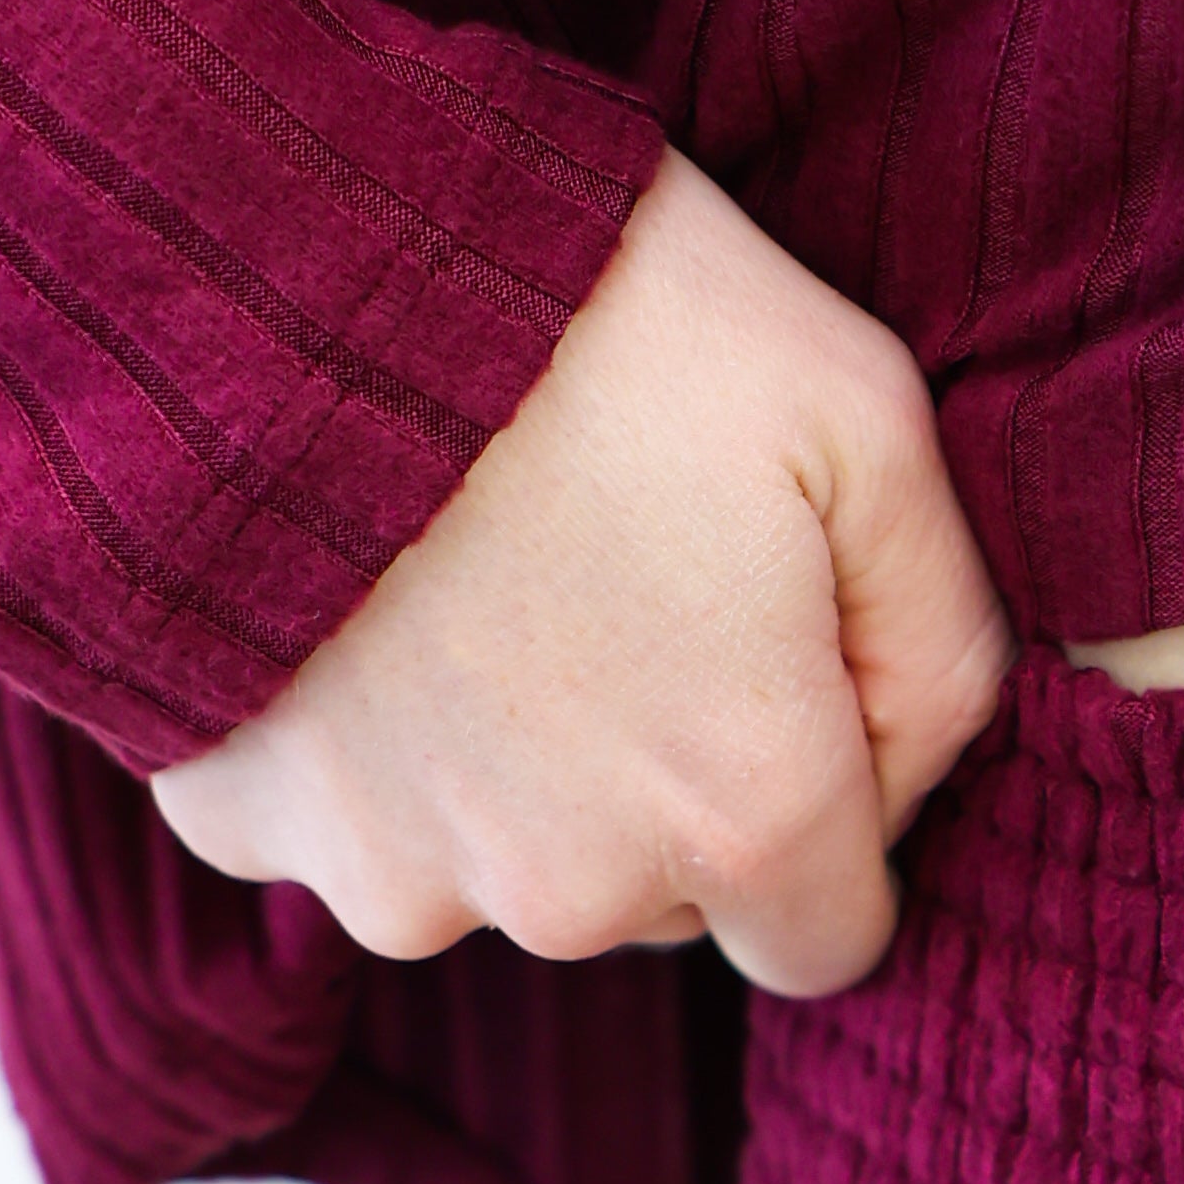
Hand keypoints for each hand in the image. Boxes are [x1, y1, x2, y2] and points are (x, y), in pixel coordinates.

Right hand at [152, 145, 1012, 990]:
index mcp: (742, 813)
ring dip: (508, 768)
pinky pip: (340, 820)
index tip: (773, 677)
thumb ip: (944, 638)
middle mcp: (568, 895)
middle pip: (656, 901)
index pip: (825, 936)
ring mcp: (389, 872)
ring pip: (496, 870)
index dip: (821, 811)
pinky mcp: (239, 825)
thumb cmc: (610, 312)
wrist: (296, 248)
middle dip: (660, 780)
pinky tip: (364, 591)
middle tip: (619, 575)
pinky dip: (358, 738)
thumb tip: (911, 765)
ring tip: (482, 570)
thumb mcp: (868, 423)